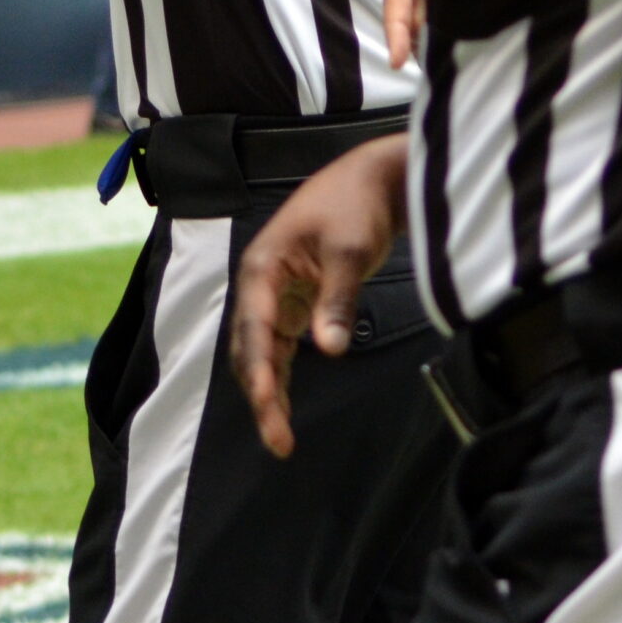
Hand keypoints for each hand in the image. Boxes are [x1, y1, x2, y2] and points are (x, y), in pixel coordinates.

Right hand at [229, 135, 405, 458]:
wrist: (370, 181)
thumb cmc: (355, 206)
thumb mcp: (350, 250)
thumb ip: (338, 300)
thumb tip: (331, 348)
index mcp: (262, 267)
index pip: (253, 328)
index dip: (259, 369)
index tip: (267, 403)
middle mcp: (259, 285)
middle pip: (250, 349)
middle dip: (261, 396)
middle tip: (279, 441)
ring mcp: (274, 295)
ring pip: (261, 353)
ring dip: (269, 393)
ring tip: (281, 439)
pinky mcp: (293, 302)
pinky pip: (279, 346)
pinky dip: (281, 376)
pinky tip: (283, 406)